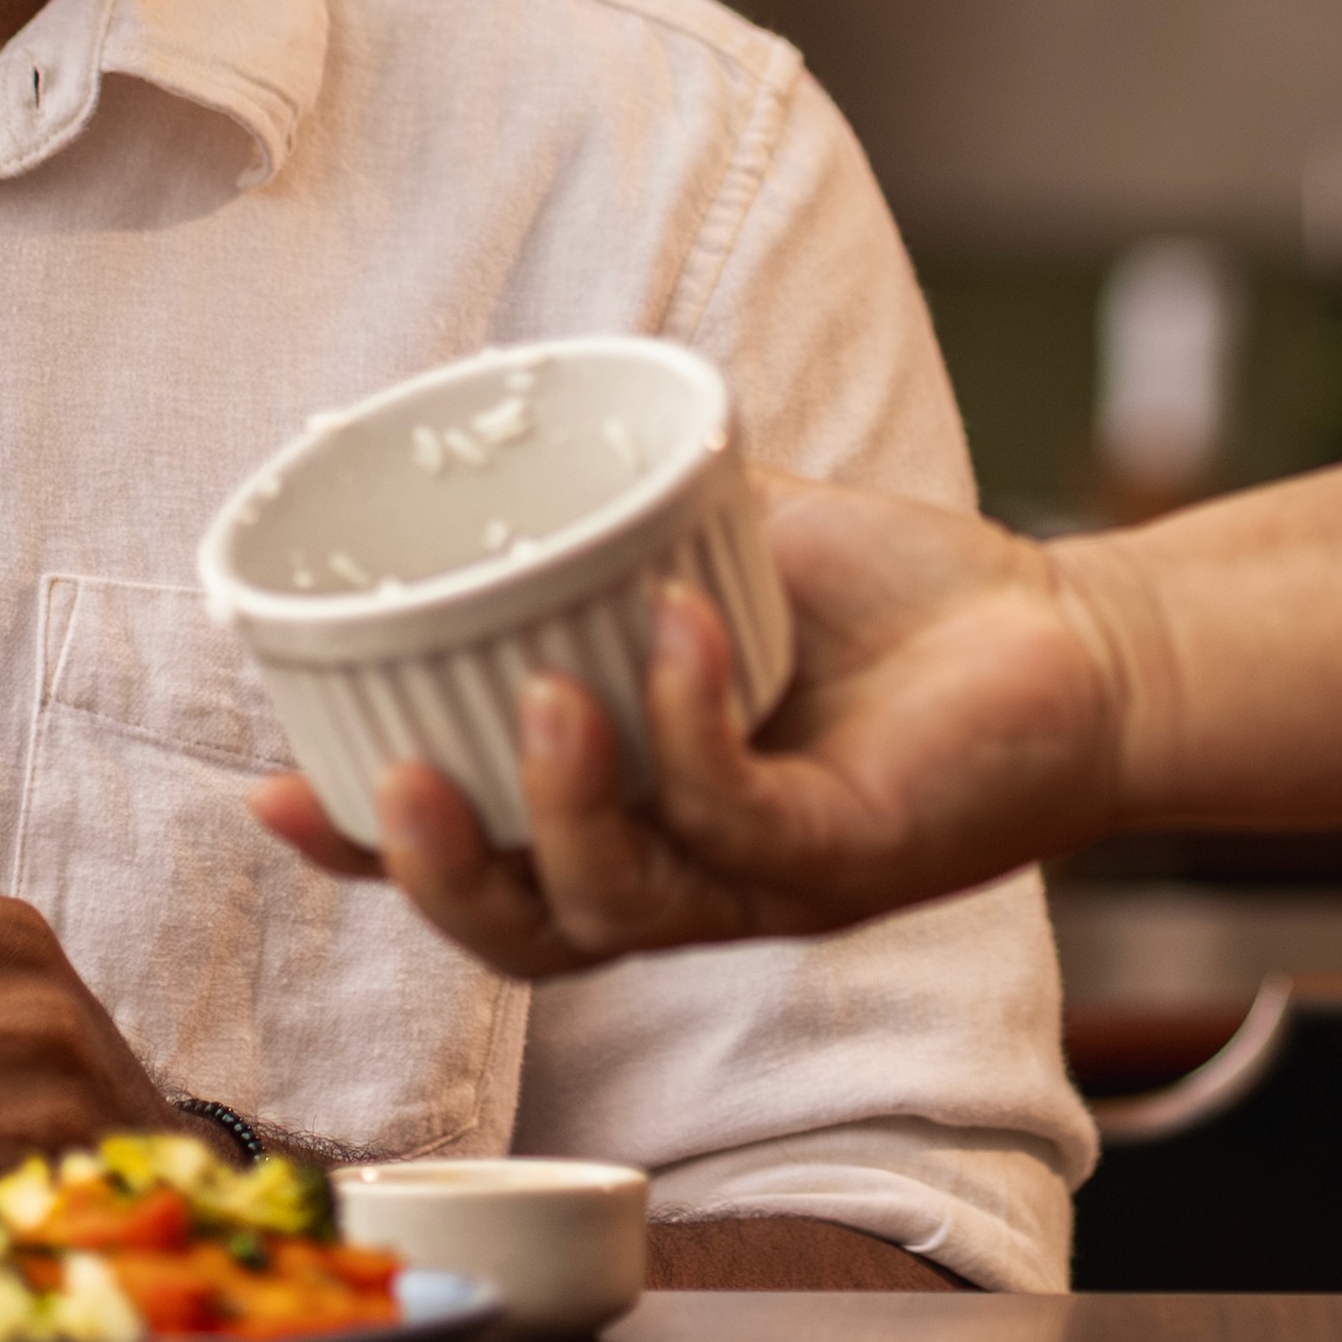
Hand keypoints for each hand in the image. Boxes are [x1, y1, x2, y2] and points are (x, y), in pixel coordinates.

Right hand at [247, 469, 1132, 974]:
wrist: (1068, 642)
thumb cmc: (894, 609)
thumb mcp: (730, 546)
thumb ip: (627, 507)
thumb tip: (510, 410)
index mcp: (628, 820)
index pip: (470, 867)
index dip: (366, 854)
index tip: (274, 790)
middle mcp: (682, 875)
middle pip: (518, 932)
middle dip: (429, 874)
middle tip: (381, 783)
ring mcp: (762, 880)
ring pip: (616, 901)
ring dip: (558, 809)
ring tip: (543, 697)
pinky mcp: (846, 855)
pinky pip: (742, 813)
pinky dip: (695, 721)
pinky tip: (683, 629)